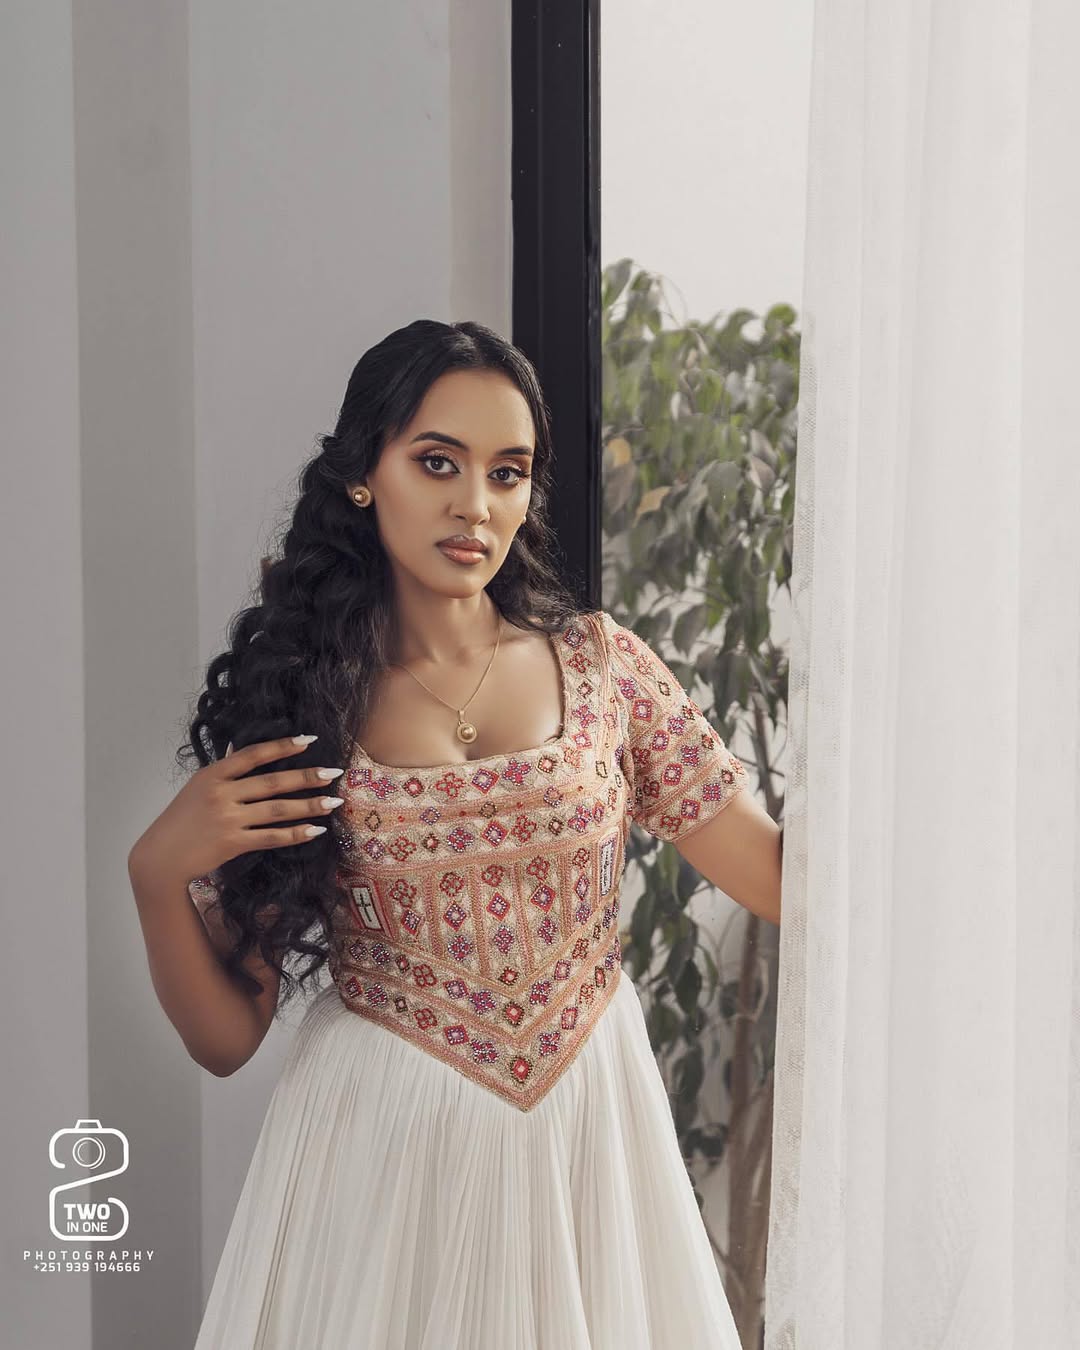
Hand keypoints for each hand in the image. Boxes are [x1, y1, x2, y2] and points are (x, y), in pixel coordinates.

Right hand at [128, 735, 345, 887]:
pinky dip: (296, 833)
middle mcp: (221, 793)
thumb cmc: (181, 821)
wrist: (160, 856)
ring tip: (334, 802)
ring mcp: (227, 818)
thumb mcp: (197, 788)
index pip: (253, 754)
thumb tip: (241, 748)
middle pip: (273, 781)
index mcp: (212, 774)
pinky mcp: (232, 843)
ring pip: (277, 809)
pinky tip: (315, 830)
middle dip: (307, 776)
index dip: (283, 746)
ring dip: (309, 805)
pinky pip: (272, 836)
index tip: (310, 741)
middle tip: (334, 772)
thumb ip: (223, 771)